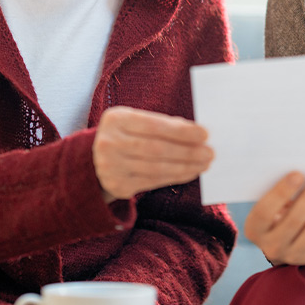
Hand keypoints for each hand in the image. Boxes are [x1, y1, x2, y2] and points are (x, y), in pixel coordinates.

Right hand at [92, 106, 212, 200]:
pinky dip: (175, 177)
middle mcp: (109, 142)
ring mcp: (111, 166)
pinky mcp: (118, 185)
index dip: (181, 131)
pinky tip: (189, 172)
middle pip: (157, 149)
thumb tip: (197, 132)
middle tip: (210, 152)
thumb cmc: (126, 135)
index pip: (154, 125)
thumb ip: (162, 124)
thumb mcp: (136, 121)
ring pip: (157, 168)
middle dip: (188, 151)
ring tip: (204, 163)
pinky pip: (153, 182)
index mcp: (116, 119)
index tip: (204, 134)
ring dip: (185, 166)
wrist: (95, 159)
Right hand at [244, 170, 304, 271]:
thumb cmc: (279, 208)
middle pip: (295, 220)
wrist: (292, 239)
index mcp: (254, 229)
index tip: (298, 173)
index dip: (281, 192)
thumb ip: (282, 192)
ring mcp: (295, 255)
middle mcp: (272, 246)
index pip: (265, 212)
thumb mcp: (272, 204)